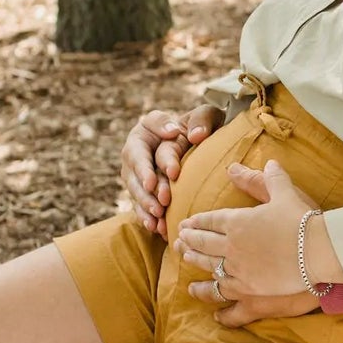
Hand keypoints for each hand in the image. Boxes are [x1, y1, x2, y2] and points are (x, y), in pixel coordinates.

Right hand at [121, 104, 223, 237]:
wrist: (201, 142)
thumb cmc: (203, 125)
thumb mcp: (207, 115)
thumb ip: (202, 118)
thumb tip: (196, 136)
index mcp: (146, 130)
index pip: (144, 145)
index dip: (154, 161)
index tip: (172, 173)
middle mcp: (136, 151)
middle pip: (136, 171)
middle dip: (148, 188)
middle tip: (163, 201)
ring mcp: (136, 173)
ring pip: (135, 190)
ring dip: (146, 205)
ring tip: (159, 216)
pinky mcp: (142, 190)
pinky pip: (139, 205)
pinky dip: (147, 217)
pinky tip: (156, 227)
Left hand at [175, 159, 342, 326]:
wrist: (318, 251)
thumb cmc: (303, 219)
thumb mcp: (285, 193)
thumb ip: (271, 178)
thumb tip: (267, 162)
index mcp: (237, 221)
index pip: (210, 220)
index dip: (197, 221)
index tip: (186, 223)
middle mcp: (231, 245)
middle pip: (203, 243)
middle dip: (189, 240)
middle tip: (180, 239)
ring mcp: (238, 268)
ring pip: (208, 266)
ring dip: (195, 261)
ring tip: (186, 258)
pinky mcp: (249, 288)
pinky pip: (224, 291)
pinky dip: (214, 293)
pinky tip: (207, 293)